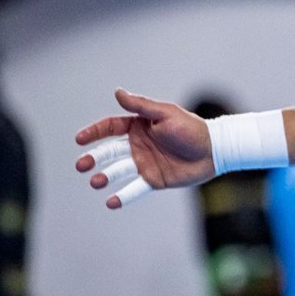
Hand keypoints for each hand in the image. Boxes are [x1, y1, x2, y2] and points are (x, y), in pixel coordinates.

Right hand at [75, 89, 214, 208]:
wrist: (214, 150)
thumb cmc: (191, 128)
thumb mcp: (165, 113)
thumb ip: (141, 106)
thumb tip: (118, 92)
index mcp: (138, 126)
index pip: (110, 128)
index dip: (94, 133)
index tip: (80, 139)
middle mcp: (138, 145)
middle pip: (109, 152)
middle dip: (93, 158)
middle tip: (81, 165)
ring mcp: (145, 164)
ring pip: (119, 171)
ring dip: (105, 177)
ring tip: (95, 182)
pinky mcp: (154, 180)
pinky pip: (135, 189)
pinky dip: (123, 196)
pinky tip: (110, 203)